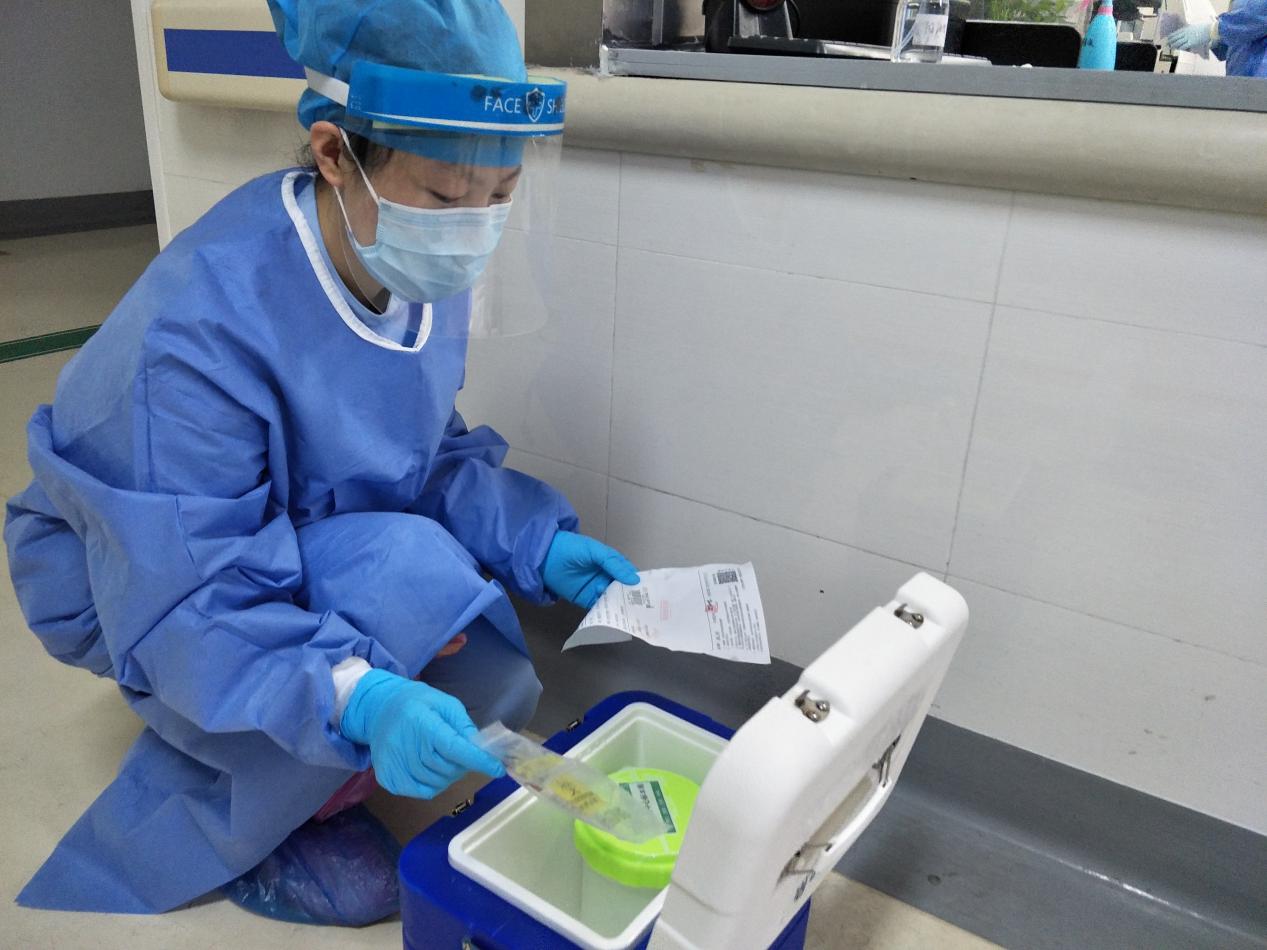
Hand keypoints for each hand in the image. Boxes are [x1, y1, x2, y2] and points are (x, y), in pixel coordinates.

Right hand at [339, 669, 503, 798]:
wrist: (379, 709)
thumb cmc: (417, 704)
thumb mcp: (445, 703)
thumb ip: (463, 725)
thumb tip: (480, 748)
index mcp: (422, 723)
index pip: (454, 748)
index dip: (477, 760)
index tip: (497, 769)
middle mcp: (406, 746)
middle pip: (447, 768)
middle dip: (463, 765)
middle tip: (464, 754)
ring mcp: (395, 765)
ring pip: (437, 782)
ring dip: (449, 775)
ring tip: (445, 758)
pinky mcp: (388, 779)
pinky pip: (423, 791)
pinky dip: (435, 784)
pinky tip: (432, 768)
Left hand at [541, 531, 638, 608]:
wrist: (545, 557)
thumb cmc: (572, 548)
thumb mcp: (595, 551)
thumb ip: (613, 564)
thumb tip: (634, 579)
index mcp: (612, 563)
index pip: (629, 573)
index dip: (638, 581)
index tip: (650, 591)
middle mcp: (607, 577)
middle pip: (623, 589)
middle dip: (632, 597)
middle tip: (643, 607)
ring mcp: (596, 589)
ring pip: (613, 599)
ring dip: (620, 605)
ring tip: (631, 614)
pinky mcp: (585, 600)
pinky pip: (599, 607)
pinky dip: (606, 612)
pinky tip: (613, 617)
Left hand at [1167, 22, 1212, 50]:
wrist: (1211, 30)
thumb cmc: (1205, 28)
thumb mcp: (1195, 26)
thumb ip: (1190, 29)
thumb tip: (1187, 30)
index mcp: (1187, 28)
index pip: (1177, 32)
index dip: (1171, 35)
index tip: (1167, 37)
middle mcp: (1186, 33)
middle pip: (1176, 37)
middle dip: (1170, 41)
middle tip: (1166, 44)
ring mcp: (1188, 38)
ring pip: (1178, 42)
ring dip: (1173, 45)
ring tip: (1170, 47)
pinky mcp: (1191, 43)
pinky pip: (1183, 46)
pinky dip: (1180, 48)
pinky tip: (1177, 50)